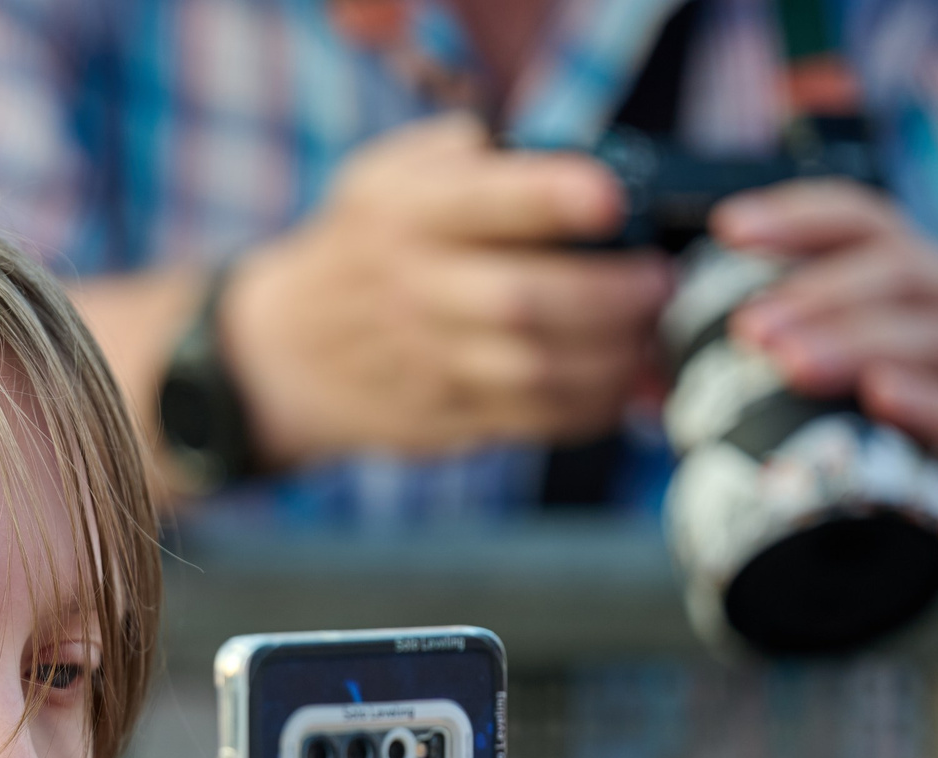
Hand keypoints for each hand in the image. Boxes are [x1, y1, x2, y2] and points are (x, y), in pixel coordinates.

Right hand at [220, 114, 672, 466]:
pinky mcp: (443, 420)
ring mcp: (425, 363)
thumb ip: (468, 157)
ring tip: (646, 332)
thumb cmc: (361, 250)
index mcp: (402, 214)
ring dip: (613, 356)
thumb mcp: (384, 177)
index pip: (482, 202)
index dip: (552, 200)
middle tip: (655, 281)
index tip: (610, 197)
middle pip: (523, 300)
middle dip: (610, 294)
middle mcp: (411, 290)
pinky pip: (535, 420)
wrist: (282, 356)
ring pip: (537, 371)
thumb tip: (568, 158)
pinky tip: (618, 380)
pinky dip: (592, 403)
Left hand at [715, 181, 937, 567]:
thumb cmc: (912, 433)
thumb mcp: (847, 388)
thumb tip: (653, 373)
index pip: (863, 221)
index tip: (727, 229)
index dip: (800, 216)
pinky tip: (881, 397)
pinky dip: (929, 400)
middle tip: (747, 327)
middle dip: (817, 291)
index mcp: (918, 282)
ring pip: (935, 334)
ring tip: (789, 361)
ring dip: (857, 340)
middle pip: (898, 270)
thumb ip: (773, 366)